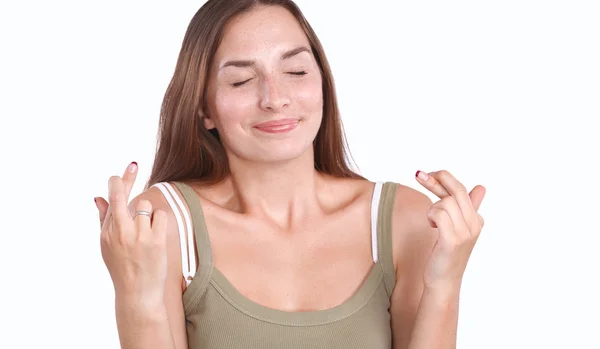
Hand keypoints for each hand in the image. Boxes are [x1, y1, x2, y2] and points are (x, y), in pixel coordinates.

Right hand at [96, 162, 167, 303]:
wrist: (137, 293)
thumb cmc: (122, 267)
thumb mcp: (107, 245)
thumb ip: (104, 220)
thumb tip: (98, 197)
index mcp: (107, 231)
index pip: (112, 200)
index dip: (121, 180)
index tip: (131, 165)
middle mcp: (120, 231)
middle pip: (125, 197)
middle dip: (127, 181)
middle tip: (134, 166)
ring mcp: (138, 236)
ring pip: (146, 206)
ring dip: (148, 214)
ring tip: (145, 231)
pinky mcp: (155, 241)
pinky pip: (160, 216)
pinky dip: (159, 222)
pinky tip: (155, 235)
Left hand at [415, 170, 485, 291]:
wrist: (443, 282)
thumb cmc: (446, 254)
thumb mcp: (458, 228)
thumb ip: (466, 207)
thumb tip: (482, 187)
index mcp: (477, 220)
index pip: (461, 190)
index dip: (444, 178)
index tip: (426, 173)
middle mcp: (474, 225)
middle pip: (456, 191)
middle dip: (436, 180)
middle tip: (418, 175)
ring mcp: (465, 233)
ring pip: (445, 203)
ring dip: (432, 209)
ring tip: (432, 222)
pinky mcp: (452, 240)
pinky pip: (438, 214)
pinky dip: (431, 216)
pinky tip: (431, 226)